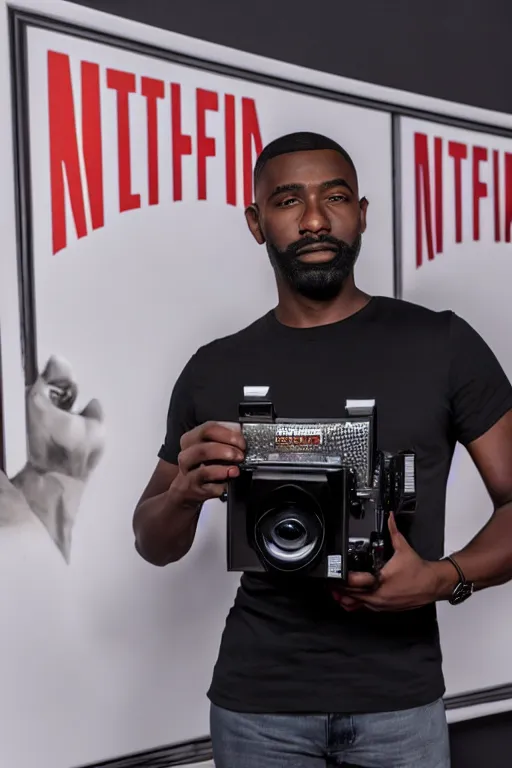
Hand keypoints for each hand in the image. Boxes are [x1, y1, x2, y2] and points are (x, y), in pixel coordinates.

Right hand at [172, 421, 245, 505]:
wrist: (187, 488)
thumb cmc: (203, 465)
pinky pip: (208, 485)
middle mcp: (186, 455)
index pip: (208, 429)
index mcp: (190, 440)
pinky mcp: (194, 489)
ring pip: (203, 469)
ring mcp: (188, 474)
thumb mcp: (210, 447)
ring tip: (235, 468)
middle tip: (241, 455)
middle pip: (203, 449)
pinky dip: (221, 481)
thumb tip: (241, 433)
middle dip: (226, 450)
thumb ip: (223, 438)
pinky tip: (229, 478)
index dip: (228, 434)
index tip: (241, 441)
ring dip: (223, 467)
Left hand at [331, 513, 454, 611]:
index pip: (355, 583)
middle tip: (331, 582)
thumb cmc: (419, 571)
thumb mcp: (403, 548)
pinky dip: (357, 603)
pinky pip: (366, 608)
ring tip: (336, 590)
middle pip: (352, 595)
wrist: (433, 584)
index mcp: (381, 581)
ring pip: (357, 604)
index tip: (335, 574)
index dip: (342, 579)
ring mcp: (382, 604)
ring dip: (347, 597)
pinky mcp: (386, 608)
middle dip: (340, 588)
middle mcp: (380, 596)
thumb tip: (390, 518)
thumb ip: (393, 532)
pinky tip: (352, 598)